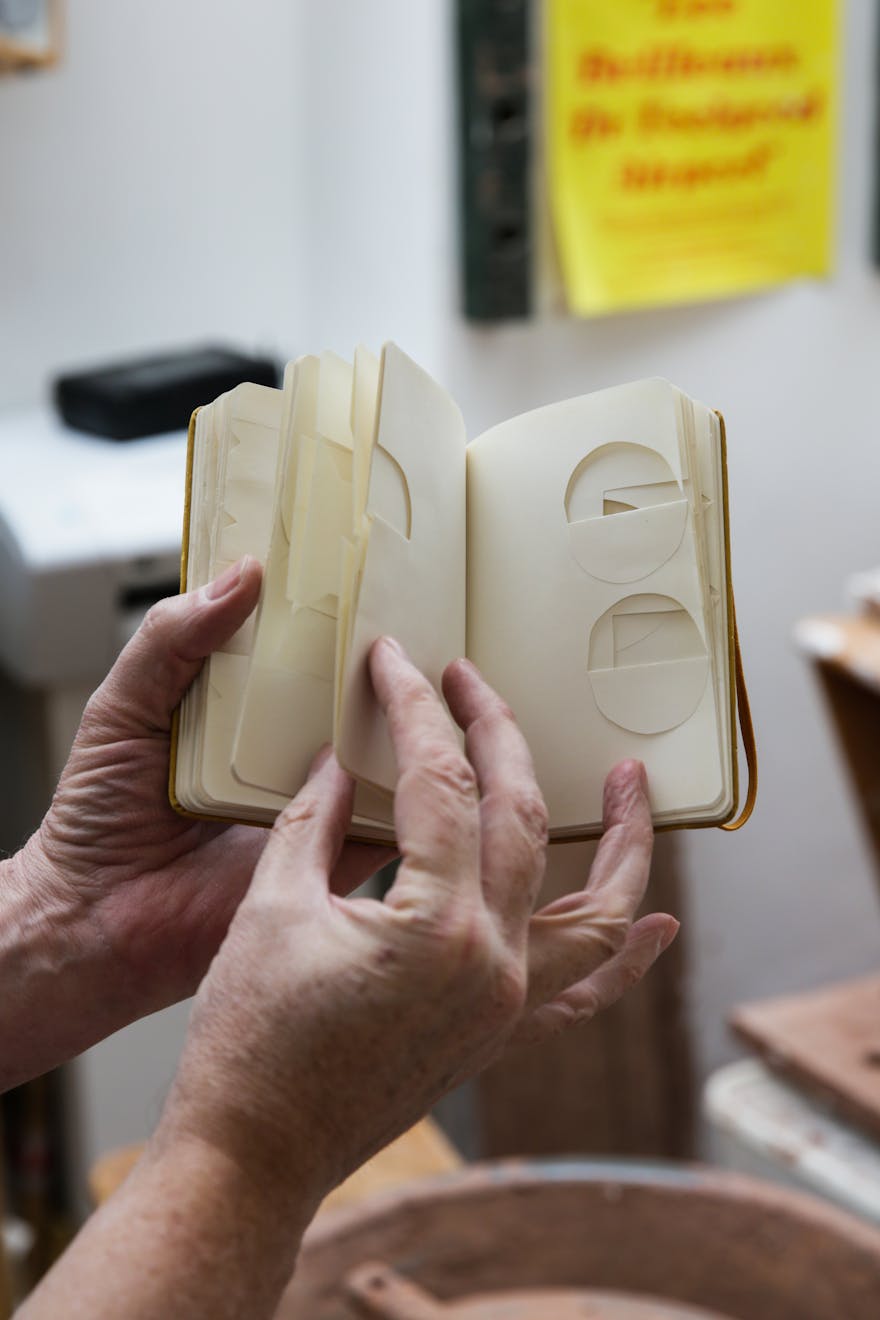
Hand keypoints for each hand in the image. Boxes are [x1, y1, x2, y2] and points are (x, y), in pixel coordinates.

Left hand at [3, 559, 388, 1088]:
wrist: (92, 920)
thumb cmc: (94, 819)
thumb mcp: (123, 709)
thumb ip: (170, 642)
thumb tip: (238, 578)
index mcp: (237, 715)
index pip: (294, 657)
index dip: (324, 620)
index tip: (361, 574)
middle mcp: (280, 755)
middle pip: (345, 704)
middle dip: (378, 671)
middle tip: (413, 625)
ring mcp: (307, 806)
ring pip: (374, 759)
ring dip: (399, 729)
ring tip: (428, 684)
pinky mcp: (325, 859)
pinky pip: (379, 828)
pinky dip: (403, 804)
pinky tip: (421, 767)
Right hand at [156, 638, 676, 1211]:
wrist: (253, 1153)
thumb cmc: (250, 1042)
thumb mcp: (270, 910)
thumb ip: (313, 821)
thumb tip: (339, 763)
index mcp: (434, 925)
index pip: (440, 782)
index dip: (417, 709)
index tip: (398, 664)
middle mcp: (492, 962)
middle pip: (523, 817)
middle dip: (500, 734)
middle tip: (473, 684)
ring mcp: (507, 1002)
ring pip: (599, 912)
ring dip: (623, 842)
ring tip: (633, 782)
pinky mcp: (501, 1031)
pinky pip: (587, 991)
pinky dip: (628, 955)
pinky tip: (659, 924)